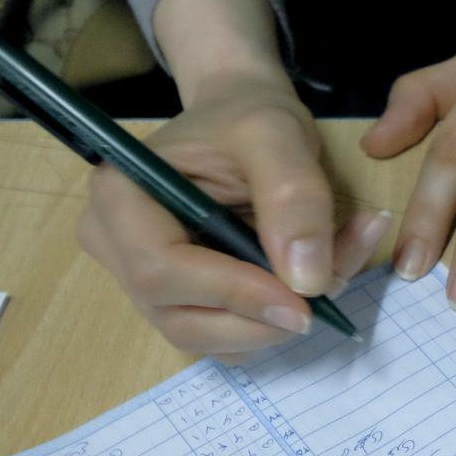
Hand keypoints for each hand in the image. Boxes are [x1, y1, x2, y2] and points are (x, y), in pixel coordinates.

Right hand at [77, 77, 391, 354]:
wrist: (244, 117)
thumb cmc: (248, 115)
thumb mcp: (277, 133)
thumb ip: (293, 197)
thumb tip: (305, 281)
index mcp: (120, 200)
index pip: (160, 271)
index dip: (234, 295)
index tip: (304, 299)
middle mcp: (118, 248)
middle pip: (183, 319)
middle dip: (264, 317)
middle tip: (336, 282)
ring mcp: (146, 284)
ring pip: (213, 339)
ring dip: (281, 322)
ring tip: (337, 267)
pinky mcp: (185, 304)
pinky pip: (233, 337)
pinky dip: (279, 322)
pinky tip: (316, 279)